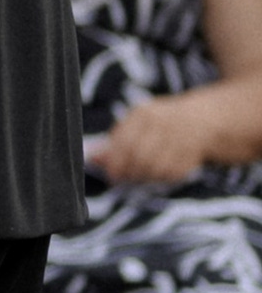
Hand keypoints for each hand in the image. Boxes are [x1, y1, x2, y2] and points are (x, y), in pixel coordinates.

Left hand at [89, 92, 217, 184]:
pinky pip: (171, 173)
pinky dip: (162, 178)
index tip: (111, 175)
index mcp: (144, 114)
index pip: (124, 143)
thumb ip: (113, 142)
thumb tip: (90, 158)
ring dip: (145, 177)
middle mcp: (163, 124)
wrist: (202, 119)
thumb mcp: (135, 125)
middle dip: (129, 173)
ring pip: (155, 168)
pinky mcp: (192, 153)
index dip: (115, 163)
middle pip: (140, 157)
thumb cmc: (158, 124)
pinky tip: (159, 173)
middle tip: (124, 179)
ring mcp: (180, 138)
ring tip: (141, 175)